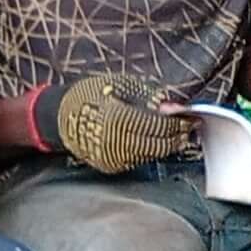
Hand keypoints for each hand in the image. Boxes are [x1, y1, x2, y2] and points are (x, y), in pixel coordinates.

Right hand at [38, 72, 195, 174]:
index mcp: (118, 118)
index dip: (178, 122)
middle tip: (189, 128)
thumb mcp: (119, 86)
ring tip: (178, 135)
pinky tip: (158, 141)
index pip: (158, 125)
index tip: (192, 117)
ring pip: (150, 154)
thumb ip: (148, 97)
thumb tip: (174, 107)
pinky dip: (151, 150)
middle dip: (176, 136)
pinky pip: (138, 159)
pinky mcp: (110, 165)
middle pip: (158, 143)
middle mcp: (115, 141)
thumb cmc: (91, 95)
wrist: (59, 117)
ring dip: (167, 145)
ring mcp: (112, 156)